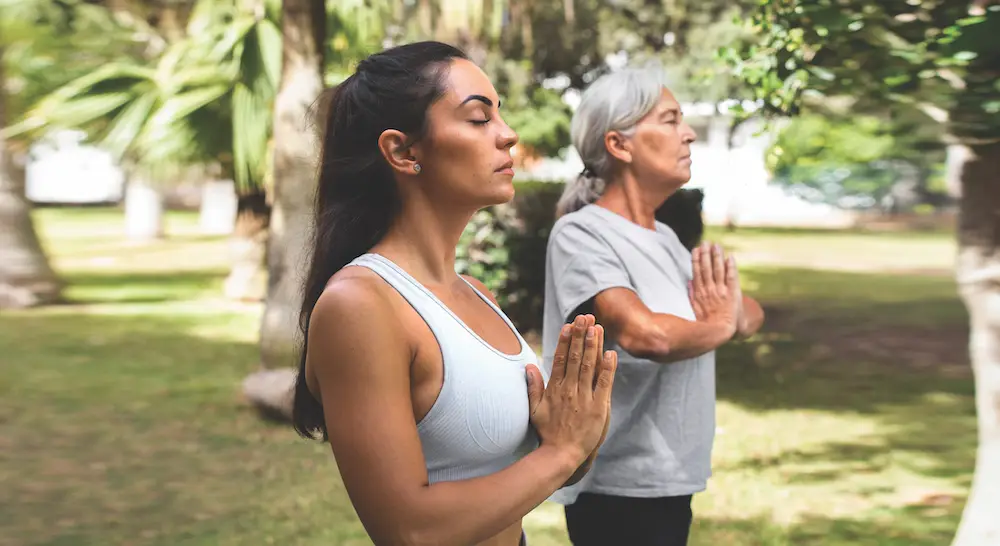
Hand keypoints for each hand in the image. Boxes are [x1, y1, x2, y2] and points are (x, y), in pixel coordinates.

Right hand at [525, 314, 616, 467]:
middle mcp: (569, 390)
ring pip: (589, 366)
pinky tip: (611, 353)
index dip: (566, 340)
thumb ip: (533, 387)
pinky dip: (608, 368)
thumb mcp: (535, 410)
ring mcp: (584, 398)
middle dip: (581, 335)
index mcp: (555, 389)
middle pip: (576, 357)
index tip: (569, 325)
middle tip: (585, 317)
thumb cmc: (548, 433)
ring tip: (597, 327)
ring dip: (593, 345)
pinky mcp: (599, 408)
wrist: (561, 455)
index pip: (561, 359)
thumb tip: (529, 366)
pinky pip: (604, 384)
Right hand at [688, 242, 740, 337]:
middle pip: (707, 268)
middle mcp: (709, 289)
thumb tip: (688, 281)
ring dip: (717, 257)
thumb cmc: (706, 322)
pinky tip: (730, 257)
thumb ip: (691, 294)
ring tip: (716, 245)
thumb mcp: (695, 308)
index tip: (696, 249)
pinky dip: (731, 267)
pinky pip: (732, 278)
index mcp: (700, 292)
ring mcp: (721, 291)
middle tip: (706, 242)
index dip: (697, 259)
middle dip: (706, 254)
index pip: (697, 272)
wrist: (720, 331)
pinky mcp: (732, 294)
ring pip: (718, 270)